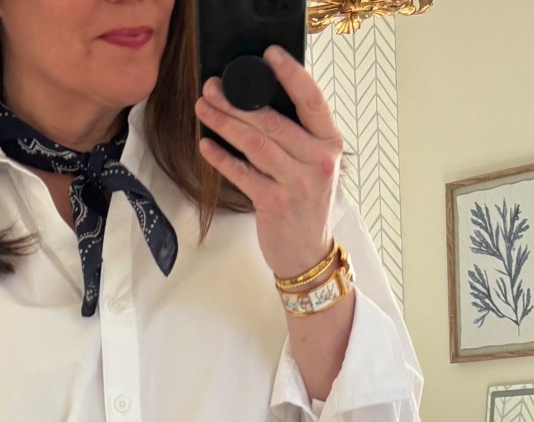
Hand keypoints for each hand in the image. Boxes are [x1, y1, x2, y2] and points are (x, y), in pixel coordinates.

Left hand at [194, 45, 342, 282]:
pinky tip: (206, 144)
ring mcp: (297, 184)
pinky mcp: (273, 204)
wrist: (307, 254)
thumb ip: (298, 136)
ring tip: (204, 108)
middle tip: (212, 87)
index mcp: (330, 144)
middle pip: (273, 121)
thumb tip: (258, 100)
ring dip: (224, 123)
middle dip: (237, 101)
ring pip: (255, 144)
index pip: (312, 100)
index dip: (290, 74)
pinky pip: (242, 173)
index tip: (268, 55)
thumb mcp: (314, 165)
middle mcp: (318, 161)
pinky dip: (221, 157)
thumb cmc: (306, 204)